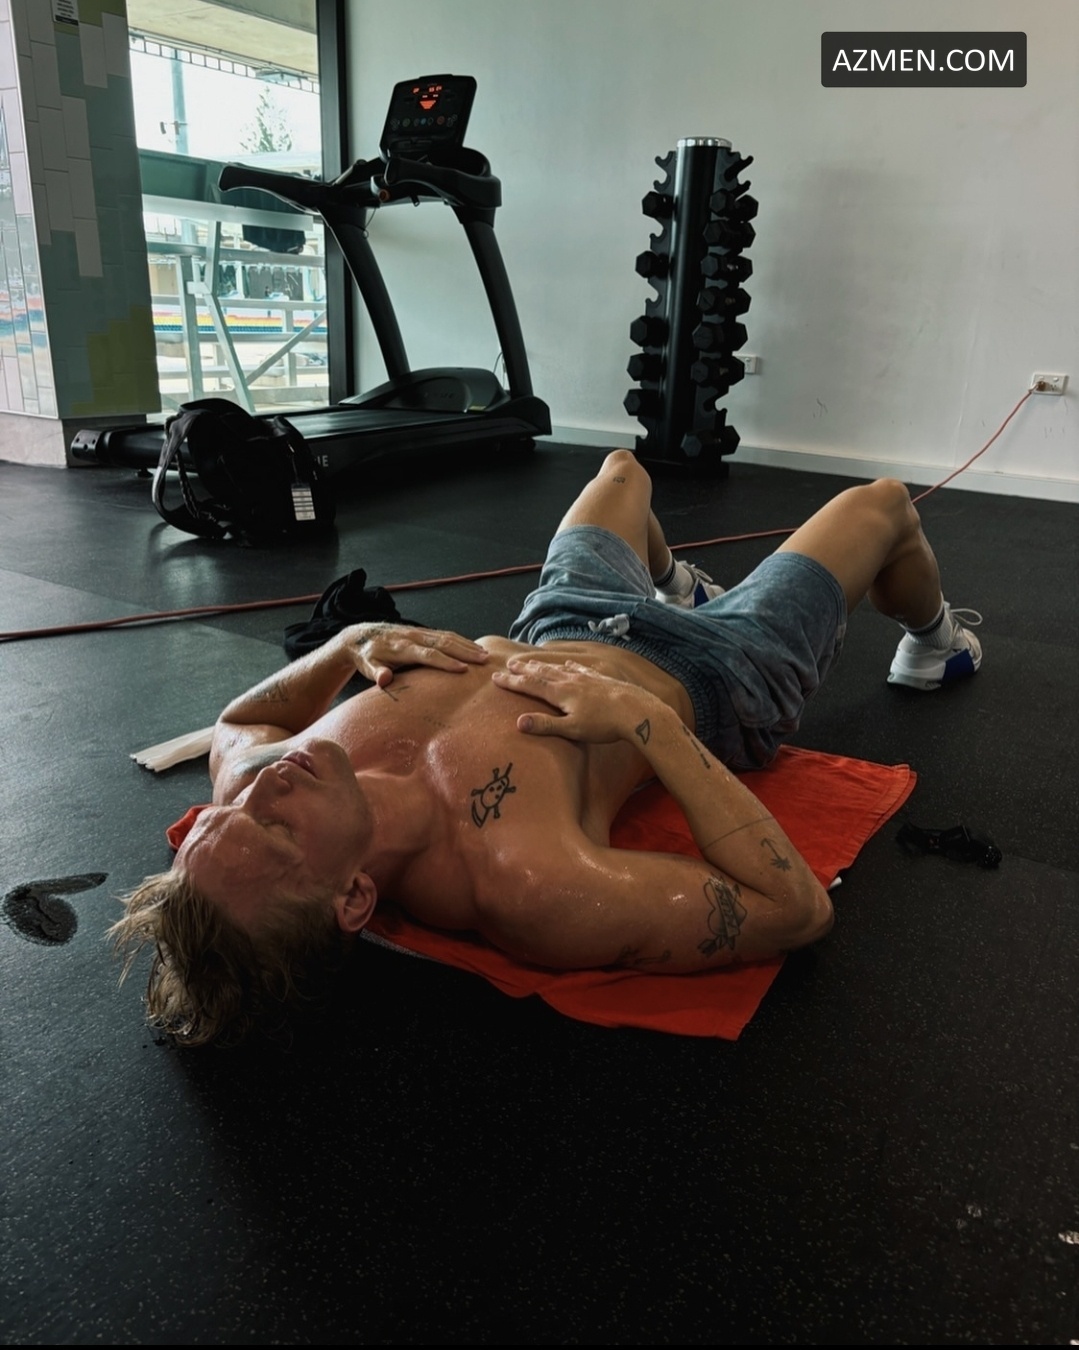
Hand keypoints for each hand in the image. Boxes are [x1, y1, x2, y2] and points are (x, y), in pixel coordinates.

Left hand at [338, 623, 488, 686]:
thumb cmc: (367, 656)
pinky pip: (445, 635)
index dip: (445, 662)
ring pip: (447, 636)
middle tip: (484, 660)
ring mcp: (419, 632)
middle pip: (443, 642)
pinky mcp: (422, 632)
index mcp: (401, 647)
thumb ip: (376, 673)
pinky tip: (473, 647)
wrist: (361, 636)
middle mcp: (413, 637)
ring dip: (467, 645)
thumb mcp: (366, 666)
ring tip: (485, 654)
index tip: (463, 669)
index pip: (427, 654)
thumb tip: (384, 679)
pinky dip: (461, 640)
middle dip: (465, 651)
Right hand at [491, 656, 653, 742]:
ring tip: (531, 663)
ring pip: (558, 668)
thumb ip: (546, 725)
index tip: (496, 678)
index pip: (530, 685)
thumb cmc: (604, 724)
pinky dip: (568, 665)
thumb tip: (519, 722)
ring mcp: (586, 677)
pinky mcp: (599, 678)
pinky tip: (568, 664)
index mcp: (560, 692)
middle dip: (523, 670)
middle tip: (509, 665)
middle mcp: (570, 680)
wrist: (636, 711)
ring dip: (542, 666)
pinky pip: (579, 668)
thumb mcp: (572, 729)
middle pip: (542, 673)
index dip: (512, 682)